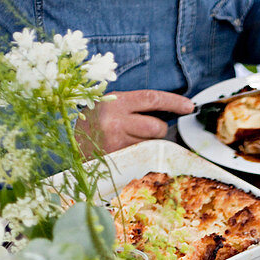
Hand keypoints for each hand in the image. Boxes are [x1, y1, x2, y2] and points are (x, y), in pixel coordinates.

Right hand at [75, 90, 194, 155]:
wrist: (71, 148)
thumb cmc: (94, 126)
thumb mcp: (110, 107)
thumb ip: (133, 107)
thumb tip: (166, 112)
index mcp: (115, 102)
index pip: (151, 98)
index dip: (173, 102)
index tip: (189, 106)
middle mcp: (115, 121)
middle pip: (156, 127)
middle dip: (158, 130)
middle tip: (145, 131)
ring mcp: (116, 142)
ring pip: (152, 144)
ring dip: (149, 144)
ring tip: (130, 141)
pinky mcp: (118, 160)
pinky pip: (143, 157)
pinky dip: (141, 155)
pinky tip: (126, 151)